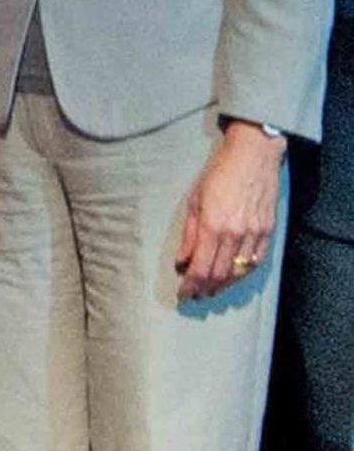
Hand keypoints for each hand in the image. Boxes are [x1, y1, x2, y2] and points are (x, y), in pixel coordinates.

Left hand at [176, 122, 282, 301]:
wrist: (253, 155)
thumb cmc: (219, 172)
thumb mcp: (194, 199)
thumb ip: (188, 234)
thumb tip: (181, 261)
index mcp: (212, 225)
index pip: (201, 267)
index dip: (191, 285)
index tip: (183, 294)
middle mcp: (235, 234)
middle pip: (219, 274)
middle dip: (205, 288)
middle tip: (195, 295)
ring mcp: (254, 234)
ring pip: (239, 272)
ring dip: (224, 285)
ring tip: (211, 290)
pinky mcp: (268, 231)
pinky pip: (256, 262)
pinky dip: (242, 273)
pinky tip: (232, 276)